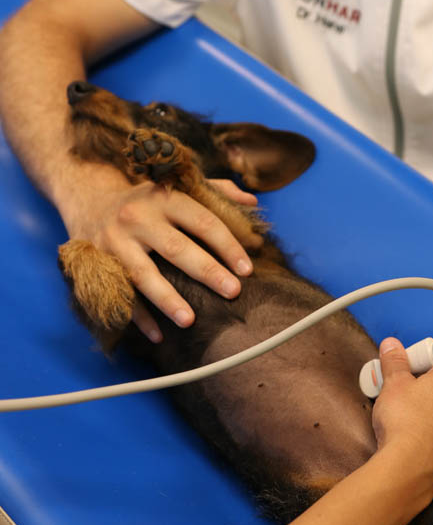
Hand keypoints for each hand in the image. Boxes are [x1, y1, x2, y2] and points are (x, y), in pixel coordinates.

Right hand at [58, 161, 256, 340]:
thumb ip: (215, 192)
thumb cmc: (149, 201)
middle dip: (207, 271)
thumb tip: (251, 203)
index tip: (248, 269)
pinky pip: (120, 294)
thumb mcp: (178, 187)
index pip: (202, 221)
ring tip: (190, 321)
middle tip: (233, 292)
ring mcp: (115, 242)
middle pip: (176, 248)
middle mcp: (137, 217)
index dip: (228, 245)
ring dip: (167, 300)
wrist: (89, 200)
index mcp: (164, 199)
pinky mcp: (98, 263)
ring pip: (143, 274)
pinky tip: (158, 336)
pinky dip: (138, 317)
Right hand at [371, 338, 432, 503]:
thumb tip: (391, 345)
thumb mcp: (393, 383)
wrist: (411, 464)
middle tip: (399, 382)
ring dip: (426, 398)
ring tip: (401, 405)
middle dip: (422, 376)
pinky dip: (430, 417)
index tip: (408, 361)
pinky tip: (410, 424)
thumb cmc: (405, 421)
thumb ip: (394, 361)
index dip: (425, 354)